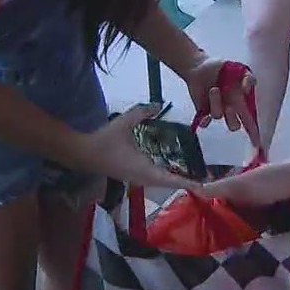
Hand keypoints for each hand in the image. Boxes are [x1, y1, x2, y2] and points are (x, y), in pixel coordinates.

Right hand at [75, 105, 196, 188]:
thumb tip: (159, 104)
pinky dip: (167, 179)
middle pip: (169, 185)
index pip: (170, 179)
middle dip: (187, 183)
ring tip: (194, 178)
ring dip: (177, 182)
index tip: (202, 185)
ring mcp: (137, 179)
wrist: (83, 154)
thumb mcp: (124, 122)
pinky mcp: (133, 177)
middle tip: (205, 181)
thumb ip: (142, 113)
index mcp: (143, 169)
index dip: (187, 182)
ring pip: (162, 184)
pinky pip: (155, 181)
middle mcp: (143, 178)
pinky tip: (174, 172)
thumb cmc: (104, 140)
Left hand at [183, 56, 259, 143]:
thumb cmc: (221, 67)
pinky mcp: (202, 111)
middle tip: (229, 105)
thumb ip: (248, 78)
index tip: (257, 143)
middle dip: (232, 117)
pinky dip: (204, 120)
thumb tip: (248, 89)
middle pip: (235, 124)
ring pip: (219, 117)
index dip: (254, 132)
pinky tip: (204, 115)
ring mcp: (216, 110)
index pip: (250, 121)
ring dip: (216, 104)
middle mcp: (229, 108)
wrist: (199, 65)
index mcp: (241, 101)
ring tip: (213, 89)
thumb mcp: (238, 68)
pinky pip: (204, 122)